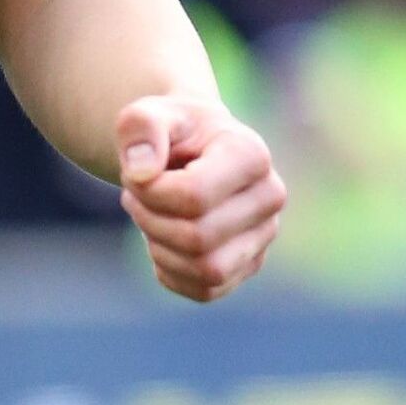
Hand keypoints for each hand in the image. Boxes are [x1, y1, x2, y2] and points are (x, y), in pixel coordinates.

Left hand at [116, 95, 286, 302]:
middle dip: (149, 220)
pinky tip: (163, 240)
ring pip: (206, 270)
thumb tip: (140, 172)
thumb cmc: (170, 131)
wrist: (190, 148)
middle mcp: (270, 197)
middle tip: (135, 196)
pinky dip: (170, 270)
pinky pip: (204, 290)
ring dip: (159, 247)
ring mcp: (264, 235)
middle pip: (197, 237)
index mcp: (251, 154)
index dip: (148, 192)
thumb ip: (139, 128)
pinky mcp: (249, 265)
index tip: (136, 173)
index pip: (193, 196)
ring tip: (150, 216)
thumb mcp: (147, 113)